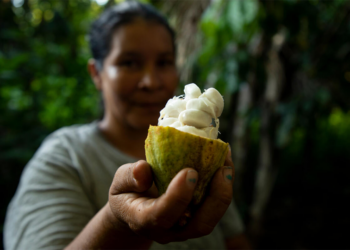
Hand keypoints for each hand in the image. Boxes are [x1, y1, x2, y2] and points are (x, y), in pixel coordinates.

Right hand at [107, 149, 233, 243]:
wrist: (133, 211)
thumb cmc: (126, 193)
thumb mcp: (119, 182)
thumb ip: (129, 176)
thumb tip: (143, 170)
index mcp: (144, 220)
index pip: (163, 214)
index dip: (178, 196)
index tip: (191, 171)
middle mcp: (168, 230)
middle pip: (199, 225)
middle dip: (215, 198)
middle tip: (223, 169)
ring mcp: (184, 228)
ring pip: (210, 219)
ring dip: (223, 193)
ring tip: (227, 164)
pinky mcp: (195, 220)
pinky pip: (212, 209)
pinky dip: (221, 188)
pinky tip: (224, 164)